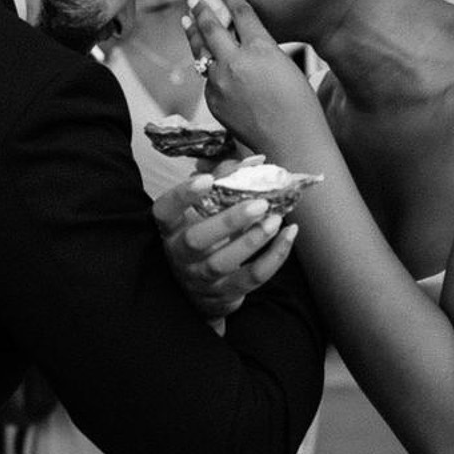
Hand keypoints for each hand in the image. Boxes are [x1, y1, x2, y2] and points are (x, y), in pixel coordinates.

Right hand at [153, 177, 298, 319]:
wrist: (203, 290)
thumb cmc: (206, 236)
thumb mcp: (205, 210)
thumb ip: (223, 182)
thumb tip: (255, 161)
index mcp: (171, 228)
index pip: (165, 211)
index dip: (182, 195)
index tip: (206, 179)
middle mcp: (180, 254)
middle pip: (197, 240)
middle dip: (229, 221)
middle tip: (259, 204)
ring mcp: (202, 277)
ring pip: (224, 262)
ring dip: (253, 240)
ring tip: (276, 219)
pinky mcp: (226, 292)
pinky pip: (252, 277)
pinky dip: (274, 256)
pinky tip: (289, 234)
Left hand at [183, 0, 322, 157]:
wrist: (291, 142)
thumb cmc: (300, 105)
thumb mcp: (287, 65)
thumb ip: (262, 49)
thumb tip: (245, 38)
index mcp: (260, 48)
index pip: (240, 12)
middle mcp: (235, 62)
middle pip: (211, 28)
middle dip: (201, 10)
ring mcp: (220, 83)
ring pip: (201, 53)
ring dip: (194, 35)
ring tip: (187, 21)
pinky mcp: (213, 102)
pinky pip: (208, 79)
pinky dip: (209, 68)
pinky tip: (208, 64)